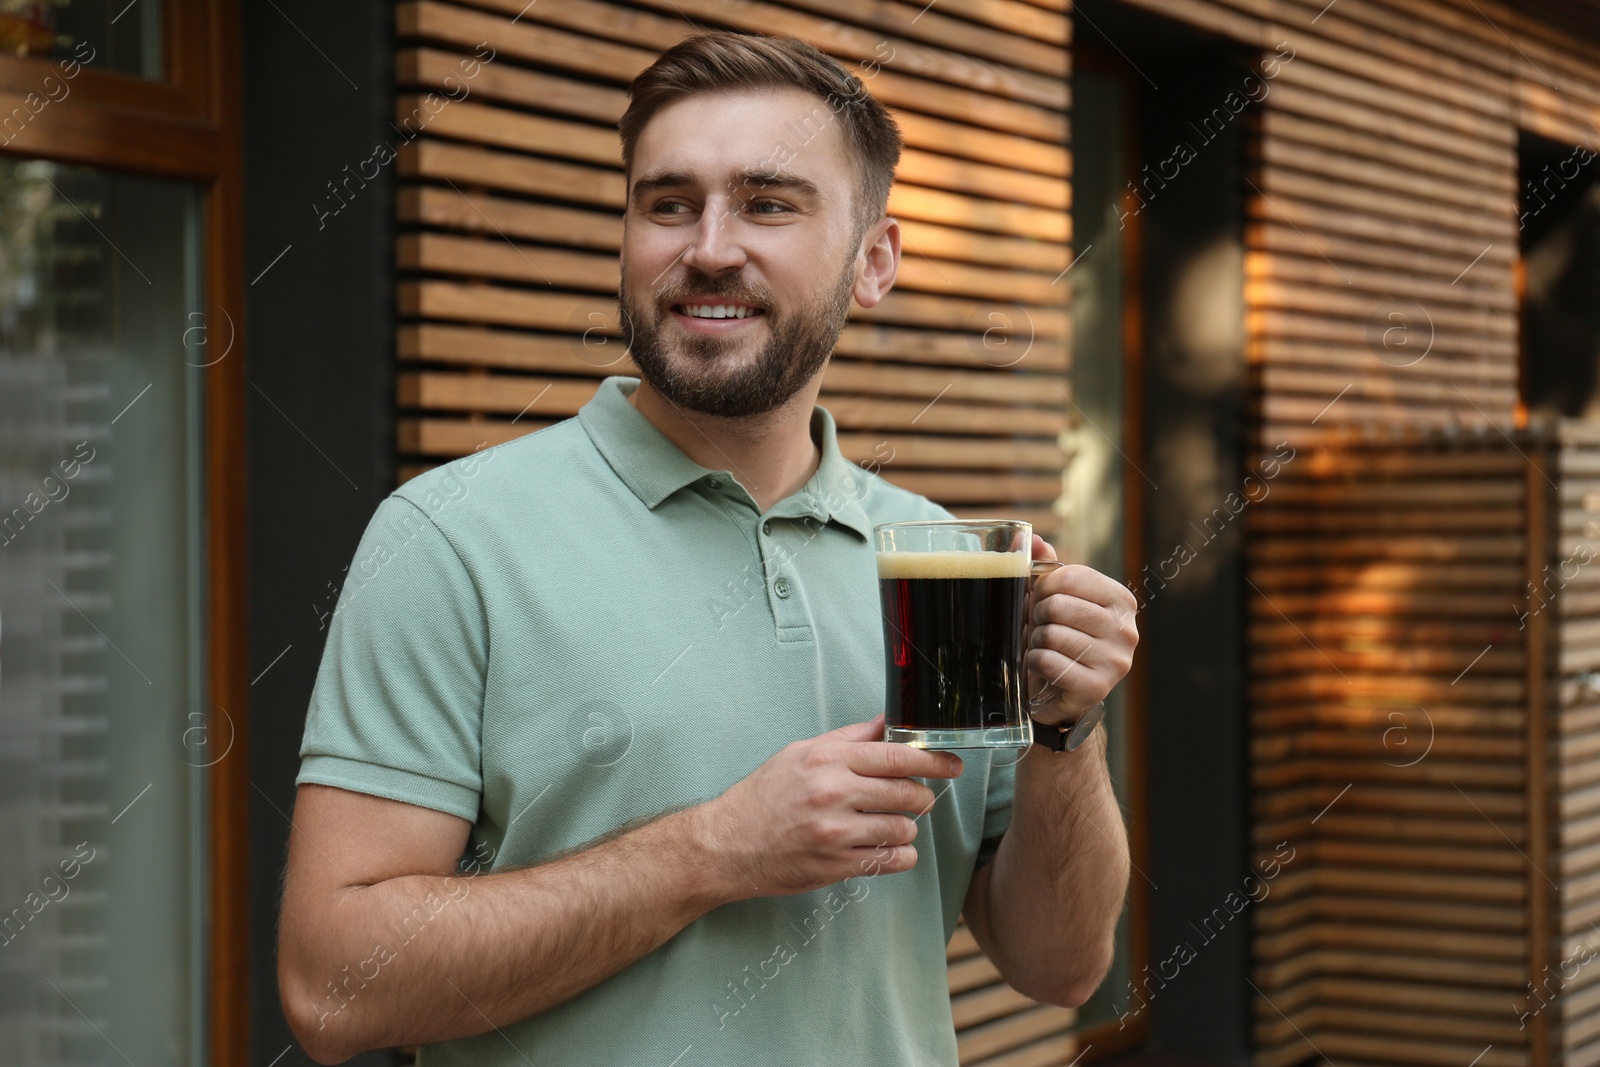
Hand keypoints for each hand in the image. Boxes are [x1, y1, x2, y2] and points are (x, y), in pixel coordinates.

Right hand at [694, 715, 964, 899]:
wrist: (726, 844)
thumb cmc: (762, 797)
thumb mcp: (800, 753)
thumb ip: (848, 739)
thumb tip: (887, 724)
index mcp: (827, 761)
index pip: (897, 756)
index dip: (933, 760)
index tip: (951, 764)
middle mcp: (833, 794)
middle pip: (907, 793)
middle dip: (922, 797)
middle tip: (917, 798)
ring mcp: (836, 833)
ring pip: (904, 829)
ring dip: (906, 828)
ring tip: (890, 825)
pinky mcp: (836, 866)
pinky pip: (891, 860)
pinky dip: (898, 855)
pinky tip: (885, 848)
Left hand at [1026, 535, 1138, 726]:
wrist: (1062, 694)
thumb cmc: (1059, 638)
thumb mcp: (1056, 599)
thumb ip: (1046, 567)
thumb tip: (1030, 538)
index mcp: (1121, 600)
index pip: (1069, 577)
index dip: (1044, 587)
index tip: (1044, 600)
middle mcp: (1126, 630)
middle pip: (1058, 606)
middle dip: (1038, 617)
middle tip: (1042, 628)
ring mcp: (1116, 661)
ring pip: (1051, 634)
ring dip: (1036, 641)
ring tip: (1044, 648)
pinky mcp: (1097, 688)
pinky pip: (1048, 661)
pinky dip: (1034, 663)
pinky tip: (1043, 667)